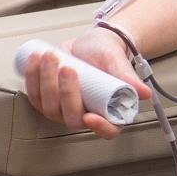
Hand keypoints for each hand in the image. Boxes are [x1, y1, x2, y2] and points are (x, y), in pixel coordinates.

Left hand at [22, 27, 142, 138]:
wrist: (89, 44)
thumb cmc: (106, 55)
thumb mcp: (118, 63)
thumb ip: (128, 77)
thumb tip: (144, 93)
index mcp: (108, 113)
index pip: (107, 131)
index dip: (98, 128)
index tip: (89, 116)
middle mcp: (84, 116)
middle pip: (71, 117)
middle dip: (66, 93)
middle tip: (68, 68)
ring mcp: (62, 110)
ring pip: (49, 106)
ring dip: (46, 81)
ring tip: (51, 56)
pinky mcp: (46, 99)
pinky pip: (35, 94)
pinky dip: (32, 78)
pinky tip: (36, 59)